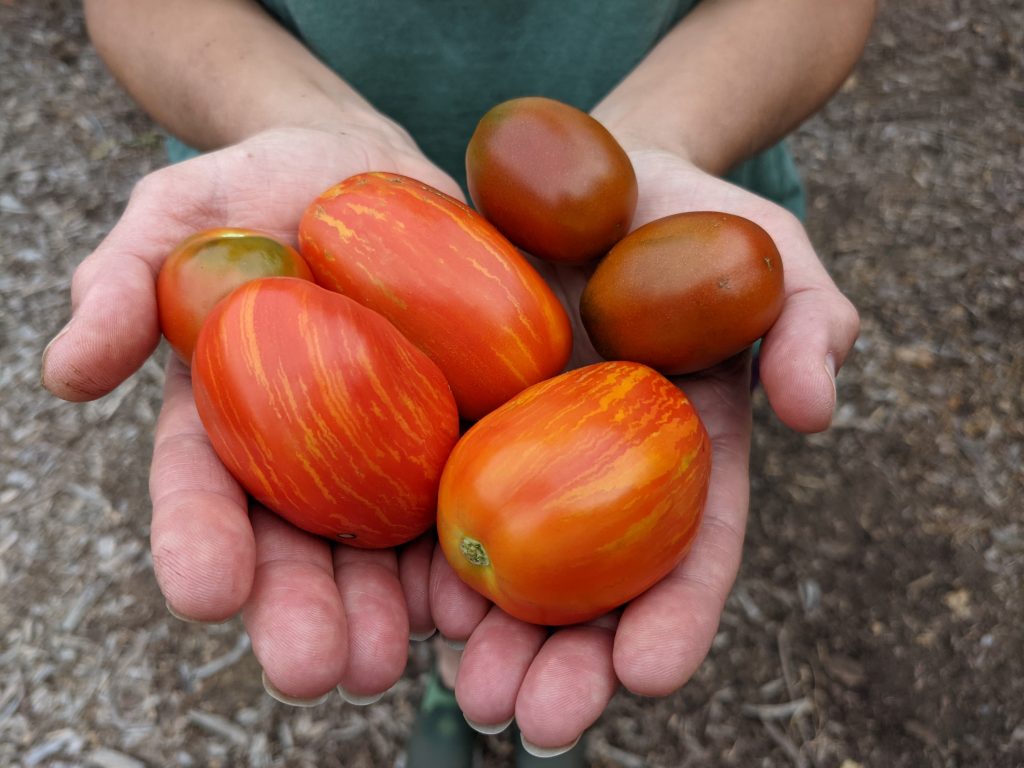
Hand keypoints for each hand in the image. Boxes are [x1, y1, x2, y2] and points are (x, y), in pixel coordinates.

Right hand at [41, 124, 458, 700]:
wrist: (363, 168)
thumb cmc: (258, 188)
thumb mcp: (176, 213)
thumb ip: (122, 283)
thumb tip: (67, 372)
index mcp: (227, 419)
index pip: (204, 492)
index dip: (200, 544)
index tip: (205, 596)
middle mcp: (305, 453)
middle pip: (299, 547)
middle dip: (305, 612)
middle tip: (318, 672)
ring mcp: (386, 445)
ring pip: (384, 547)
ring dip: (390, 610)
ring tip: (399, 658)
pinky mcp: (457, 422)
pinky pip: (463, 492)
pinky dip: (470, 550)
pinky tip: (483, 598)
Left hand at [427, 146, 859, 750]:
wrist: (587, 172)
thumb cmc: (689, 215)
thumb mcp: (768, 254)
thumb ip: (807, 320)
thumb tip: (814, 410)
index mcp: (685, 454)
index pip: (689, 553)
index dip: (675, 616)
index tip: (650, 676)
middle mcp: (603, 472)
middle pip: (590, 588)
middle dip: (566, 663)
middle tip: (533, 719)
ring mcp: (525, 449)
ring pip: (508, 561)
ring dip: (489, 636)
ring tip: (465, 690)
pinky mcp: (456, 417)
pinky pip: (435, 490)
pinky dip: (423, 553)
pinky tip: (404, 600)